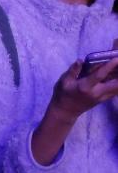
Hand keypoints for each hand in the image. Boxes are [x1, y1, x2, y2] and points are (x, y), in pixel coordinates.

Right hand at [32, 44, 117, 164]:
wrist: (63, 114)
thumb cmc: (60, 96)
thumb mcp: (61, 82)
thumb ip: (72, 71)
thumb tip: (81, 61)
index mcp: (84, 88)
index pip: (98, 76)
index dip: (108, 67)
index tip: (116, 58)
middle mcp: (96, 93)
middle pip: (115, 81)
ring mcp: (102, 96)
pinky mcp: (105, 97)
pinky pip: (116, 88)